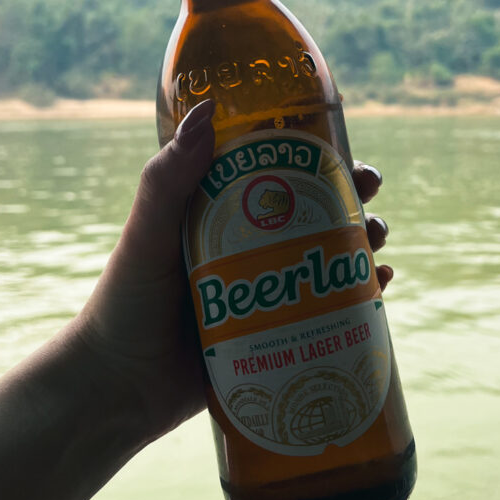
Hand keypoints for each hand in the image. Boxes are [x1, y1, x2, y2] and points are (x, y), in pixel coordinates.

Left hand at [73, 101, 392, 448]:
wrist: (118, 391)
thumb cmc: (123, 305)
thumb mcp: (147, 235)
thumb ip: (169, 178)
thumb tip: (207, 108)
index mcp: (220, 216)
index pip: (276, 175)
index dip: (315, 160)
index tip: (345, 153)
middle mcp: (247, 249)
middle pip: (313, 215)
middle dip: (350, 202)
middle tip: (370, 198)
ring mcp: (265, 293)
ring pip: (327, 260)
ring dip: (361, 246)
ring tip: (378, 246)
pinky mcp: (277, 335)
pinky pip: (329, 312)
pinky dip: (360, 298)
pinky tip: (380, 291)